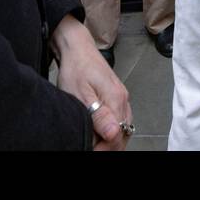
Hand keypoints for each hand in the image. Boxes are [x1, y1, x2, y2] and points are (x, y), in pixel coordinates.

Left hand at [51, 17, 132, 150]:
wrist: (77, 49)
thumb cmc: (76, 69)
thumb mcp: (80, 94)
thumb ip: (98, 115)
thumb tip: (113, 134)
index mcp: (116, 100)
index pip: (117, 136)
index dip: (104, 149)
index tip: (90, 151)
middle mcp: (123, 100)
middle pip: (123, 134)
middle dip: (109, 146)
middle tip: (90, 148)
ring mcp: (122, 98)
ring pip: (123, 128)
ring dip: (111, 139)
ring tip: (93, 142)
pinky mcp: (117, 96)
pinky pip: (120, 119)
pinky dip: (112, 130)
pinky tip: (99, 131)